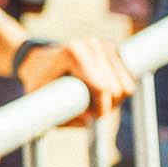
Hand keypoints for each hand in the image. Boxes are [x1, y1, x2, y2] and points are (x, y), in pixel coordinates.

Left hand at [19, 38, 133, 123]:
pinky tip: (101, 91)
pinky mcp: (112, 48)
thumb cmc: (39, 82)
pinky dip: (119, 90)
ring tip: (93, 101)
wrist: (38, 61)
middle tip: (89, 110)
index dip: (100, 108)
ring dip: (114, 100)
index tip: (90, 116)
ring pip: (126, 85)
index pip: (102, 88)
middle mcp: (90, 44)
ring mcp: (103, 44)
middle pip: (116, 89)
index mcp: (72, 54)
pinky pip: (129, 79)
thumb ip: (60, 113)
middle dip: (106, 106)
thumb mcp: (40, 100)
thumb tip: (86, 122)